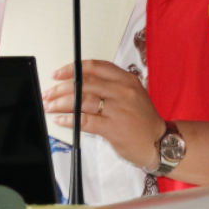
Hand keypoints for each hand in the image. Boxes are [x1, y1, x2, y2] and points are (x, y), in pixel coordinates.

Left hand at [44, 60, 166, 169]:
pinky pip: (86, 120)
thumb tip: (78, 85)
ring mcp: (118, 109)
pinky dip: (70, 119)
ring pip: (83, 100)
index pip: (94, 67)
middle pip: (85, 83)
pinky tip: (61, 119)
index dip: (72, 69)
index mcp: (126, 79)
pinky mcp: (114, 127)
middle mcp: (122, 91)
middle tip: (48, 93)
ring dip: (62, 103)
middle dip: (61, 88)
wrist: (160, 142)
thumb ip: (109, 86)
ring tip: (50, 106)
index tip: (57, 74)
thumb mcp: (132, 94)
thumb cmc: (143, 120)